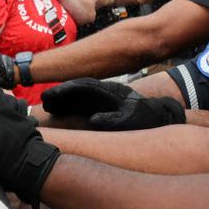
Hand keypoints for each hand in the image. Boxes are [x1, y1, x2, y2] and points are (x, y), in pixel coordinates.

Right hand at [41, 78, 186, 130]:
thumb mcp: (132, 120)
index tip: (51, 97)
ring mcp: (107, 97)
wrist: (164, 115)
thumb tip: (93, 120)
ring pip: (82, 96)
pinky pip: (87, 103)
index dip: (66, 91)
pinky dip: (73, 106)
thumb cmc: (148, 118)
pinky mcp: (107, 105)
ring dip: (66, 100)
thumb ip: (113, 120)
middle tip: (44, 101)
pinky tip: (62, 111)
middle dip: (62, 94)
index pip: (85, 87)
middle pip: (81, 89)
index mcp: (113, 92)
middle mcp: (107, 92)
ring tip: (49, 107)